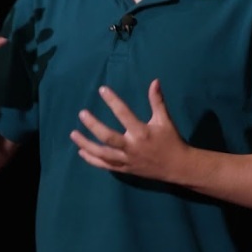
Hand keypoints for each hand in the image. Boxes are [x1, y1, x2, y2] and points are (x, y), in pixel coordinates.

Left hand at [70, 79, 189, 182]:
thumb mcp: (165, 120)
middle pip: (108, 137)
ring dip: (86, 144)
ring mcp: (127, 160)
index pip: (124, 114)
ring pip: (102, 154)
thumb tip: (154, 81)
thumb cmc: (171, 140)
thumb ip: (157, 101)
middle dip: (93, 125)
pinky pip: (105, 165)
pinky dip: (92, 159)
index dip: (113, 101)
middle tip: (82, 114)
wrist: (178, 167)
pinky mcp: (125, 169)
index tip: (102, 90)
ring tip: (73, 134)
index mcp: (142, 132)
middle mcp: (132, 147)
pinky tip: (81, 151)